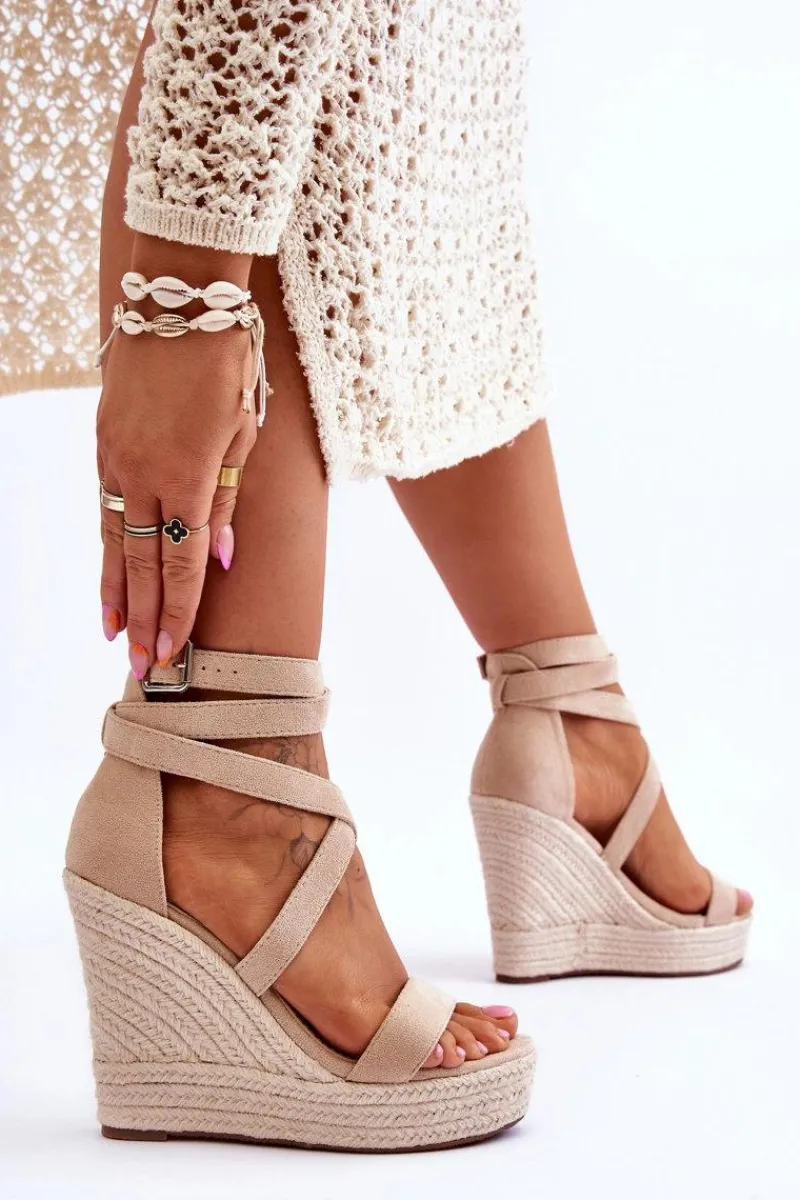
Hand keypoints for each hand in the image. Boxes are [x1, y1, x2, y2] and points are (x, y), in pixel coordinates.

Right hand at [97, 308, 256, 677]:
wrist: (178, 300)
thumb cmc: (225, 363)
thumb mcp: (242, 431)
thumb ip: (226, 498)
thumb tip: (219, 558)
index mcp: (188, 476)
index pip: (183, 563)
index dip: (179, 613)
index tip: (175, 653)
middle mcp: (144, 475)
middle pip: (144, 563)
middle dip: (146, 618)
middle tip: (145, 666)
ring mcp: (118, 460)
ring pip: (115, 541)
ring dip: (117, 591)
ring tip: (117, 634)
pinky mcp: (104, 444)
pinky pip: (105, 509)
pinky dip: (107, 548)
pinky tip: (109, 573)